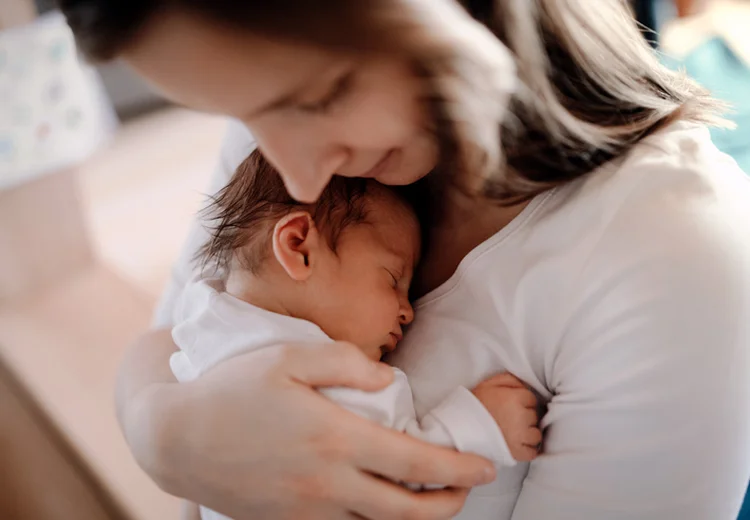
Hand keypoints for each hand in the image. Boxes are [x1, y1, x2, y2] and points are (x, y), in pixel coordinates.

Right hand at [119, 331, 495, 519]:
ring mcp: (306, 511)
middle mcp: (327, 484)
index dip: (456, 469)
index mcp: (334, 439)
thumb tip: (390, 381)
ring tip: (431, 502)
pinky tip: (377, 507)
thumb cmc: (232, 387)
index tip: (485, 467)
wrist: (174, 436)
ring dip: (413, 519)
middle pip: (405, 512)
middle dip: (447, 506)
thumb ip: (345, 363)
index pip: (414, 464)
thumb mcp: (288, 356)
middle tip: (467, 490)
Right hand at [472, 373, 540, 461]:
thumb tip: (524, 384)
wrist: (459, 431)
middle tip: (508, 419)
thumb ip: (509, 380)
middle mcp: (520, 416)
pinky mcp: (518, 453)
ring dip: (527, 434)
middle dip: (524, 417)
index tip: (510, 406)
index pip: (531, 398)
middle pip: (534, 416)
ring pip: (535, 434)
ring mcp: (520, 436)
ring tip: (510, 432)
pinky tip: (514, 445)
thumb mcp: (488, 384)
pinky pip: (533, 452)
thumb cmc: (473, 406)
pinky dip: (526, 450)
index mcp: (514, 398)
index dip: (521, 401)